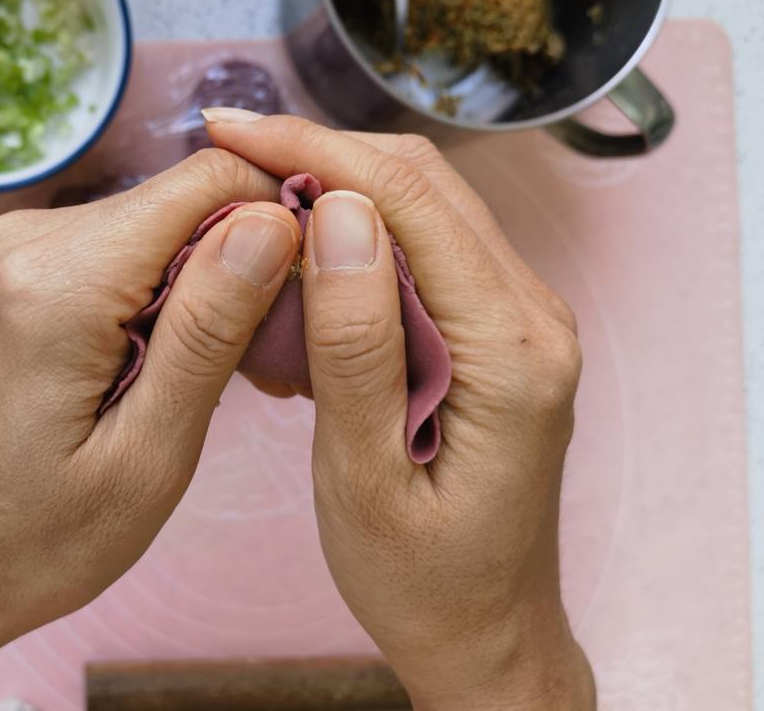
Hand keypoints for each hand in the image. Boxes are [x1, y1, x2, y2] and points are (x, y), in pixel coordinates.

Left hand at [0, 148, 300, 709]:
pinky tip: (167, 358)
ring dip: (208, 279)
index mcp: (58, 282)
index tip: (307, 291)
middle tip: (255, 359)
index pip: (207, 183)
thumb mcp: (150, 453)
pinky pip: (131, 242)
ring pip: (164, 218)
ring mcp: (21, 242)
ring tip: (203, 372)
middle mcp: (29, 237)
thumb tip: (272, 221)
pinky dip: (169, 288)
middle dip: (243, 259)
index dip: (277, 218)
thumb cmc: (48, 534)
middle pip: (186, 199)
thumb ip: (209, 330)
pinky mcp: (28, 258)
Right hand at [206, 113, 594, 710]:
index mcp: (512, 351)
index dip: (315, 150)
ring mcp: (520, 319)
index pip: (411, 202)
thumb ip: (356, 348)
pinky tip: (302, 244)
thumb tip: (339, 215)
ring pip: (428, 205)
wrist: (484, 632)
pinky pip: (428, 247)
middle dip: (323, 150)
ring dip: (340, 182)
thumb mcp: (364, 478)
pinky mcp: (496, 331)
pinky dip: (360, 228)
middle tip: (229, 149)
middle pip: (427, 185)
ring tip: (254, 185)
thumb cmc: (420, 577)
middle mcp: (533, 316)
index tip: (230, 132)